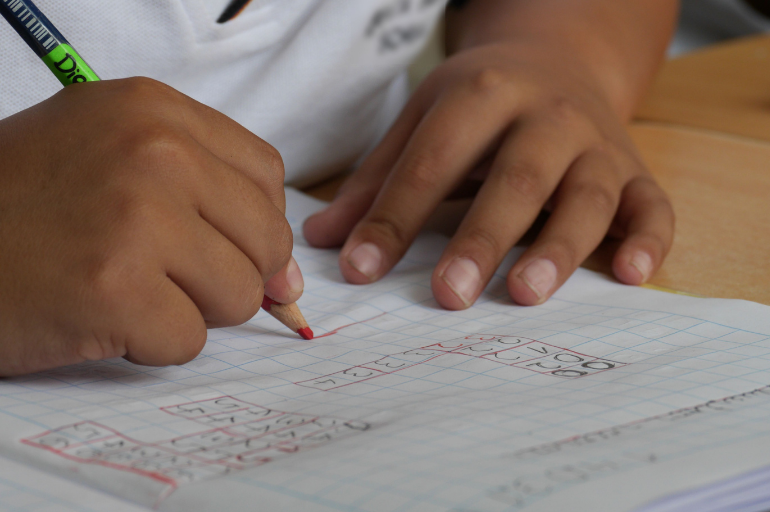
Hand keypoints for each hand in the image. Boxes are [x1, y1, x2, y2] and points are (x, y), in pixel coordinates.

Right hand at [0, 78, 300, 375]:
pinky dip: (150, 344)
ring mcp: (136, 218)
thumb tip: (289, 281)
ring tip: (125, 289)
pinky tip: (100, 316)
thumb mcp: (114, 162)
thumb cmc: (24, 208)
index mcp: (154, 110)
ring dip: (189, 310)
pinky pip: (189, 340)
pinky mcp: (115, 288)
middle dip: (228, 275)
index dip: (253, 225)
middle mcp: (153, 151)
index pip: (266, 176)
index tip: (226, 248)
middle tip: (163, 275)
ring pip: (239, 295)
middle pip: (266, 240)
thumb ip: (210, 202)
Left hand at [304, 42, 673, 308]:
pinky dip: (649, 240)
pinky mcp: (635, 170)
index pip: (432, 162)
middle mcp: (546, 115)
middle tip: (448, 295)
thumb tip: (322, 241)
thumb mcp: (424, 121)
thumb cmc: (481, 104)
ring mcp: (597, 143)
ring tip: (525, 294)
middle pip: (516, 178)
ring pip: (587, 196)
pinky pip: (653, 205)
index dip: (394, 218)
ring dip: (559, 246)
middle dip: (482, 237)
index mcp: (482, 95)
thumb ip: (377, 181)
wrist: (560, 60)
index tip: (360, 271)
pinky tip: (631, 276)